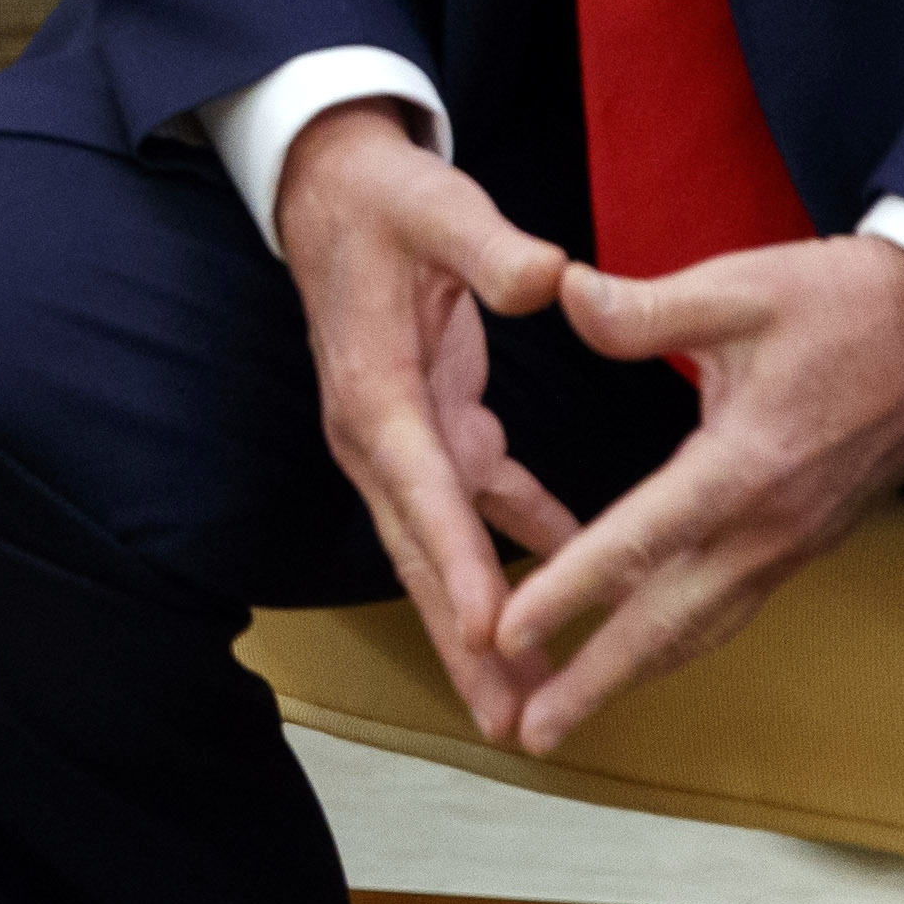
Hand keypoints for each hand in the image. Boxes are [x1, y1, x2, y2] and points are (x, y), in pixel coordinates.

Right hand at [274, 103, 576, 742]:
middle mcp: (376, 432)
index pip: (423, 490)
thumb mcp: (436, 204)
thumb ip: (491, 246)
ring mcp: (398, 435)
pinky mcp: (426, 421)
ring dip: (482, 622)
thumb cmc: (383, 195)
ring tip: (527, 699)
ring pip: (443, 548)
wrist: (330, 183)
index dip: (461, 563)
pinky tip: (573, 573)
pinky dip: (522, 538)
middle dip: (464, 641)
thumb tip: (550, 278)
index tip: (496, 633)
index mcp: (375, 390)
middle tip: (507, 720)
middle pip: (423, 554)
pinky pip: (477, 498)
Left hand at [480, 235, 903, 753]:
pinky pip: (733, 606)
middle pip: (670, 621)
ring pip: (705, 626)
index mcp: (746, 464)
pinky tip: (646, 650)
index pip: (640, 543)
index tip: (507, 633)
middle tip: (529, 730)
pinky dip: (681, 639)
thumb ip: (644, 308)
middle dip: (596, 679)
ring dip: (636, 672)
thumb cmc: (845, 302)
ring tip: (571, 711)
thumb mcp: (739, 287)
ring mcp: (795, 540)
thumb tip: (559, 294)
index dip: (568, 591)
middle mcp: (771, 524)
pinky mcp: (807, 538)